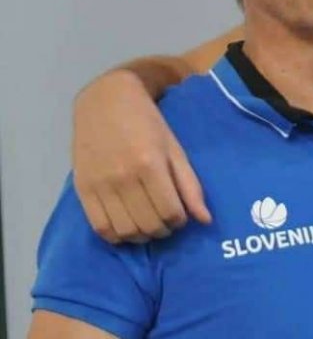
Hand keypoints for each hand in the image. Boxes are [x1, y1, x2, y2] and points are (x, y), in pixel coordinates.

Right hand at [72, 69, 209, 242]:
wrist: (104, 101)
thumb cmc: (147, 122)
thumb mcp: (175, 148)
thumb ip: (190, 185)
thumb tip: (205, 220)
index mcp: (150, 164)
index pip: (170, 212)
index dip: (180, 221)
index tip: (181, 216)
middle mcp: (123, 177)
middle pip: (148, 225)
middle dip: (163, 230)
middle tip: (167, 223)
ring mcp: (100, 185)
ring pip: (124, 231)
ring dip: (141, 236)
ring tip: (148, 226)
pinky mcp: (82, 189)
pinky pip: (100, 227)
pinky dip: (116, 236)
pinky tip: (127, 228)